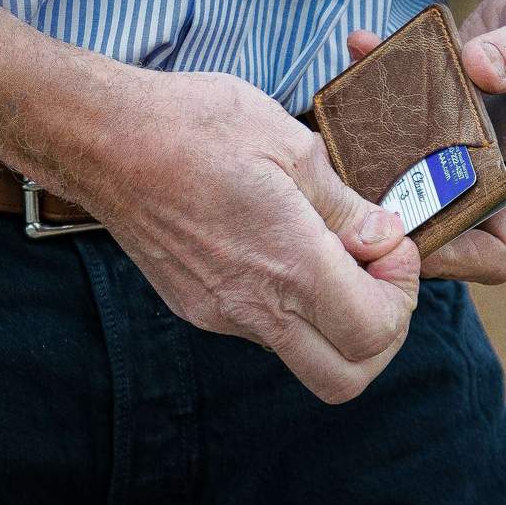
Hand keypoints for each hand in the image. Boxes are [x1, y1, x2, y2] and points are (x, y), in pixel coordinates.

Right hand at [82, 69, 420, 402]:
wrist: (104, 138)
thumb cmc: (195, 125)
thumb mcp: (290, 144)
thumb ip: (345, 205)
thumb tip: (381, 237)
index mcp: (288, 264)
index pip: (374, 332)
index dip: (401, 295)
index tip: (390, 246)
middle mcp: (253, 307)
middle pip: (345, 379)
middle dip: (380, 335)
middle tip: (377, 275)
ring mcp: (218, 315)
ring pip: (304, 357)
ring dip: (337, 321)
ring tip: (332, 253)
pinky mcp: (194, 307)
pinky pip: (263, 331)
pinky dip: (294, 307)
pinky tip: (286, 249)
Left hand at [347, 0, 505, 283]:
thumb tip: (480, 68)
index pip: (502, 250)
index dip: (456, 258)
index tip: (405, 235)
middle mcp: (500, 170)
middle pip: (443, 226)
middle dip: (394, 218)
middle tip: (344, 193)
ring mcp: (467, 145)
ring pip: (412, 179)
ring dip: (371, 164)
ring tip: (337, 136)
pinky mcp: (443, 111)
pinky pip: (402, 119)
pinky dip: (375, 87)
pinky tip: (360, 45)